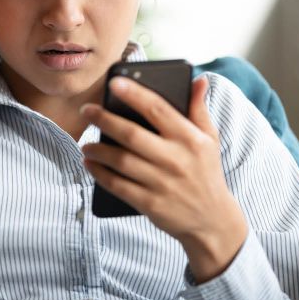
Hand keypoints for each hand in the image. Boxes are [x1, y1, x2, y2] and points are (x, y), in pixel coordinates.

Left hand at [80, 75, 247, 282]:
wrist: (213, 221)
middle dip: (105, 120)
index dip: (135, 94)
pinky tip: (89, 164)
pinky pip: (118, 186)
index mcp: (190, 139)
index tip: (114, 82)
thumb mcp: (210, 139)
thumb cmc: (206, 172)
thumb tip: (198, 79)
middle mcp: (176, 160)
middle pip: (132, 134)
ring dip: (98, 150)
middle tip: (86, 110)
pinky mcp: (151, 204)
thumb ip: (198, 108)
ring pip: (121, 161)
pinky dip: (100, 174)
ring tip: (85, 143)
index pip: (158, 109)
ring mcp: (163, 183)